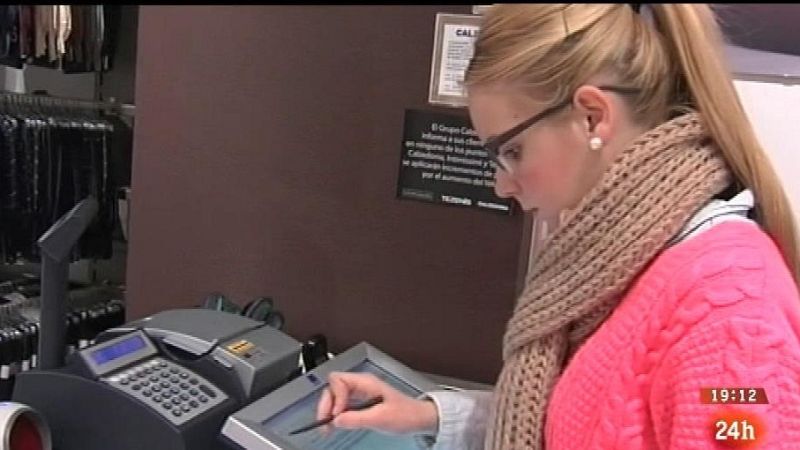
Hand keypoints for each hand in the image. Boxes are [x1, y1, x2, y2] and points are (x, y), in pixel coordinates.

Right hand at [315, 371, 437, 434]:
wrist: (419, 418)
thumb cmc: (406, 414)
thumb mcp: (381, 418)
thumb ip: (357, 419)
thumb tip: (336, 420)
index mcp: (366, 382)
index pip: (338, 381)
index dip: (334, 398)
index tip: (336, 414)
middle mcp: (361, 385)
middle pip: (333, 388)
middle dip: (326, 405)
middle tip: (325, 423)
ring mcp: (361, 393)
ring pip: (336, 397)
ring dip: (329, 410)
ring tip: (328, 427)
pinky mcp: (361, 402)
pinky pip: (343, 405)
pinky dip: (336, 414)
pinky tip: (336, 424)